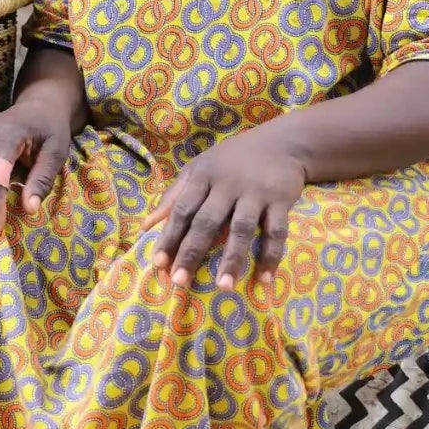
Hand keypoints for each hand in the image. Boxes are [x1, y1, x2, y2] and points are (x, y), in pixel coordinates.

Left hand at [142, 125, 305, 292]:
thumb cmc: (231, 160)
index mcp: (203, 176)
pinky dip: (271, 255)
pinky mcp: (281, 200)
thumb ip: (173, 196)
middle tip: (180, 281)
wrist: (282, 142)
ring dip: (233, 259)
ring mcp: (255, 192)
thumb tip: (146, 226)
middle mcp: (227, 184)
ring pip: (242, 229)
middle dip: (192, 252)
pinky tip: (263, 278)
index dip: (169, 237)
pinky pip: (276, 231)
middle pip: (207, 221)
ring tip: (223, 286)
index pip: (182, 209)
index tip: (158, 264)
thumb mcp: (199, 169)